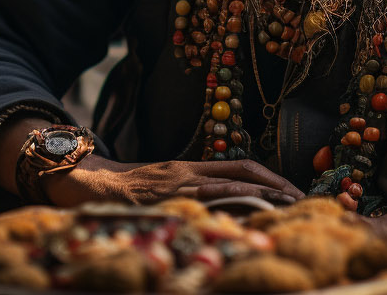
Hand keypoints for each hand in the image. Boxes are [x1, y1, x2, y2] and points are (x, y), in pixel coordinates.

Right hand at [41, 154, 303, 206]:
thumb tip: (223, 203)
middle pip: (242, 173)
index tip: (292, 189)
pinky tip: (244, 219)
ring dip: (259, 196)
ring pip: (227, 188)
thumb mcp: (163, 182)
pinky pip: (201, 204)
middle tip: (301, 199)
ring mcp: (176, 187)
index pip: (240, 165)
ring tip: (284, 207)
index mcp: (189, 168)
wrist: (85, 181)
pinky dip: (226, 209)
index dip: (269, 175)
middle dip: (274, 186)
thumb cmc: (126, 187)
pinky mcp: (162, 200)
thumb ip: (190, 189)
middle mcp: (187, 173)